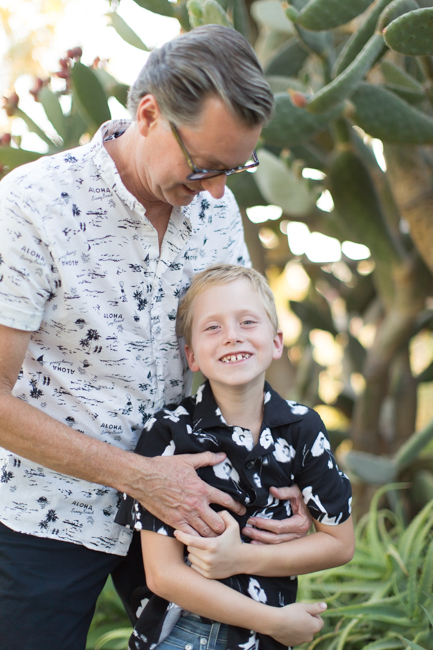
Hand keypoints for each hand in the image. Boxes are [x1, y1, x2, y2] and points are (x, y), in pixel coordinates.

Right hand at [131, 452, 245, 537]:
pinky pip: (190, 536)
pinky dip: (196, 539)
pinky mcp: (174, 522)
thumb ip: (206, 459)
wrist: (143, 478)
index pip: (226, 501)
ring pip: (205, 533)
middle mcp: (196, 505)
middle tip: (227, 528)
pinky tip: (198, 539)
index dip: (237, 507)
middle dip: (224, 527)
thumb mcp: (187, 460)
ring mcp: (185, 515)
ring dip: (212, 536)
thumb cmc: (164, 468)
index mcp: (202, 489)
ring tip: (215, 537)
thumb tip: (222, 456)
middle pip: (218, 524)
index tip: (242, 511)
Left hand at [174, 510, 242, 578]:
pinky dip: (197, 562)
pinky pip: (194, 566)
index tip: (176, 532)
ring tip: (205, 550)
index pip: (191, 540)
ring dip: (194, 553)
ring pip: (191, 558)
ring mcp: (207, 568)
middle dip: (193, 543)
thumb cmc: (235, 541)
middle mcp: (208, 558)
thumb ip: (223, 515)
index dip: (181, 535)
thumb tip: (214, 511)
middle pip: (190, 548)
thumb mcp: (233, 525)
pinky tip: (205, 558)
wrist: (242, 560)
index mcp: (212, 545)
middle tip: (201, 541)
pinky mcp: (207, 575)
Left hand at [242, 484, 311, 544]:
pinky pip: (279, 546)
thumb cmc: (304, 498)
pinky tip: (257, 545)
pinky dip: (267, 547)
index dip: (264, 524)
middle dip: (259, 535)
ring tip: (249, 540)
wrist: (314, 506)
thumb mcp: (296, 492)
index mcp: (300, 523)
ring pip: (277, 546)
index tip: (251, 520)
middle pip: (276, 539)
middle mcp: (299, 535)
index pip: (279, 527)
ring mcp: (296, 540)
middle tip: (246, 530)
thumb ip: (285, 491)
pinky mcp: (293, 542)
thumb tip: (272, 490)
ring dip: (262, 543)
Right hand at [269, 601, 326, 645]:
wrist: (276, 622)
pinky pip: (295, 637)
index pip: (320, 621)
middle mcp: (310, 637)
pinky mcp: (291, 643)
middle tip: (298, 614)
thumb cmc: (291, 612)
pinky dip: (293, 632)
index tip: (305, 611)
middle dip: (307, 621)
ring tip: (291, 619)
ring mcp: (301, 641)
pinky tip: (286, 626)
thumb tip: (325, 606)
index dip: (314, 615)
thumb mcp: (304, 606)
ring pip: (303, 633)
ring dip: (300, 627)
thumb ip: (316, 607)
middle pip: (312, 628)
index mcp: (315, 627)